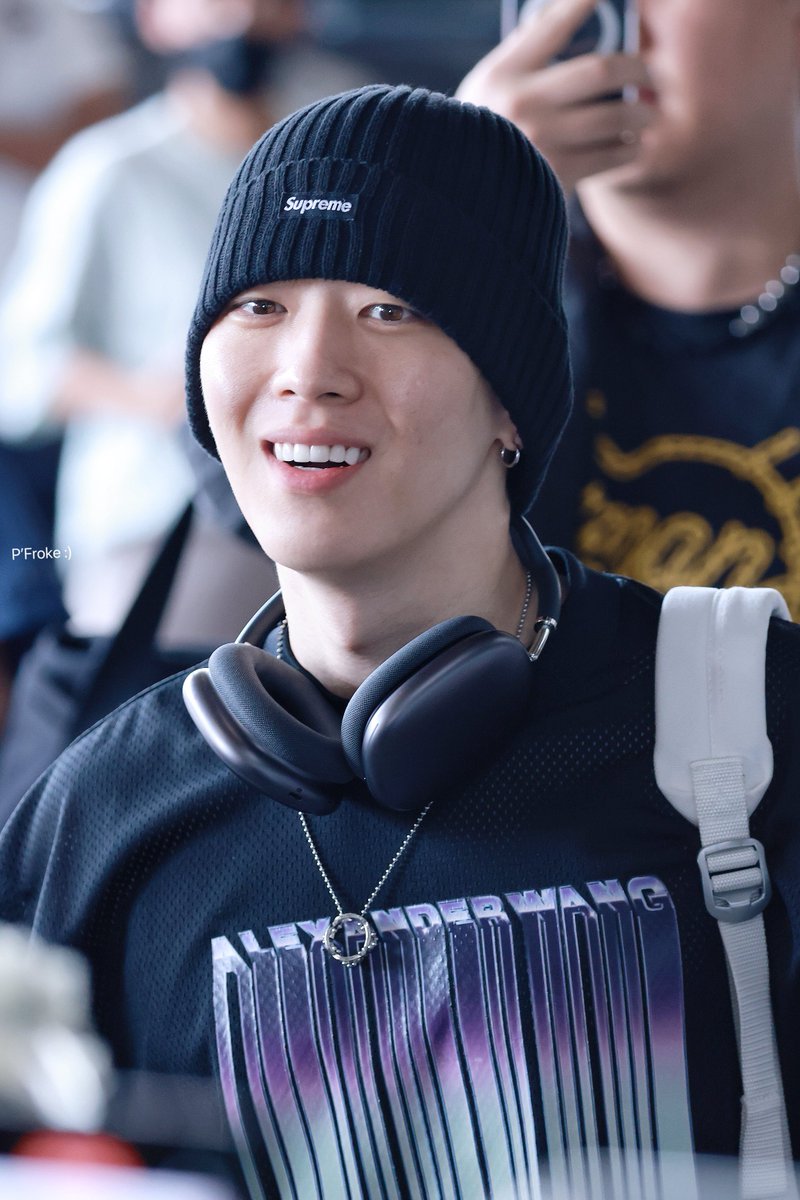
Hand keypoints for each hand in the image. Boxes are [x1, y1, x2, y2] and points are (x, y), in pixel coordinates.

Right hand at [456, 0, 653, 192]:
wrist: (466, 200)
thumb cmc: (480, 138)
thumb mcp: (485, 91)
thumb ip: (521, 57)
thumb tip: (565, 15)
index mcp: (502, 74)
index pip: (553, 24)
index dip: (584, 1)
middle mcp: (522, 104)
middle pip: (602, 70)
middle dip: (637, 68)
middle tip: (649, 74)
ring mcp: (542, 141)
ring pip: (615, 116)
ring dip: (641, 114)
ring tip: (649, 115)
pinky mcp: (558, 175)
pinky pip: (611, 155)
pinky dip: (629, 149)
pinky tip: (631, 145)